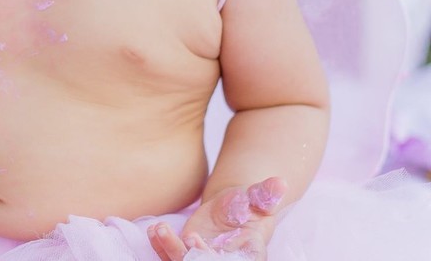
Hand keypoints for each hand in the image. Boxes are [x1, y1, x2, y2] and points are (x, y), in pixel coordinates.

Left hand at [148, 178, 285, 259]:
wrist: (232, 209)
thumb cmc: (248, 205)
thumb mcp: (257, 198)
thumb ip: (265, 195)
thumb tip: (280, 182)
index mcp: (249, 254)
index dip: (217, 258)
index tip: (199, 242)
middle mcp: (226, 260)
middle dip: (193, 256)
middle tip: (188, 236)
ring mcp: (204, 259)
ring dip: (171, 250)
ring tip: (160, 228)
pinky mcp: (187, 254)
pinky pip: (170, 256)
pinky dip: (160, 246)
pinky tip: (153, 230)